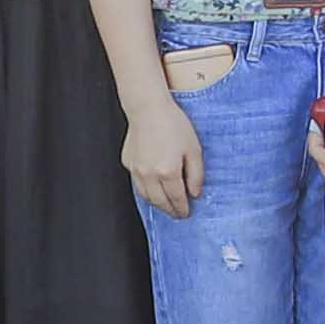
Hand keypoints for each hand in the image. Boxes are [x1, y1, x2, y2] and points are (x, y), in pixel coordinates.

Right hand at [123, 93, 205, 217]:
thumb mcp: (194, 149)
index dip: (182, 208)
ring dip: (156, 204)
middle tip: (177, 214)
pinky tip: (153, 190)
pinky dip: (146, 191)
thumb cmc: (173, 124)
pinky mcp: (128, 163)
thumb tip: (195, 193)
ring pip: (145, 196)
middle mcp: (149, 174)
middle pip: (160, 202)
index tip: (186, 213)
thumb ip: (196, 174)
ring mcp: (136, 170)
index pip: (176, 198)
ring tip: (166, 205)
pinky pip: (137, 184)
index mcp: (168, 171)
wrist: (148, 109)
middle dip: (170, 210)